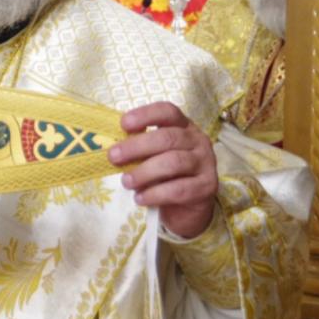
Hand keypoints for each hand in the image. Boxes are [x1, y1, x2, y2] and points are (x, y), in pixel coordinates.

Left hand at [109, 101, 217, 239]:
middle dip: (136, 147)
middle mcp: (198, 141)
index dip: (146, 115)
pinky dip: (156, 194)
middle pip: (168, 138)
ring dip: (145, 172)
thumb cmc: (164, 176)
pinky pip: (179, 189)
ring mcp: (206, 163)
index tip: (123, 124)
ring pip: (173, 163)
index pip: (168, 112)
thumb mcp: (152, 157)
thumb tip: (111, 148)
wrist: (187, 207)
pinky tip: (140, 198)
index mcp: (183, 126)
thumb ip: (138, 149)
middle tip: (113, 157)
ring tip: (126, 182)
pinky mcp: (207, 187)